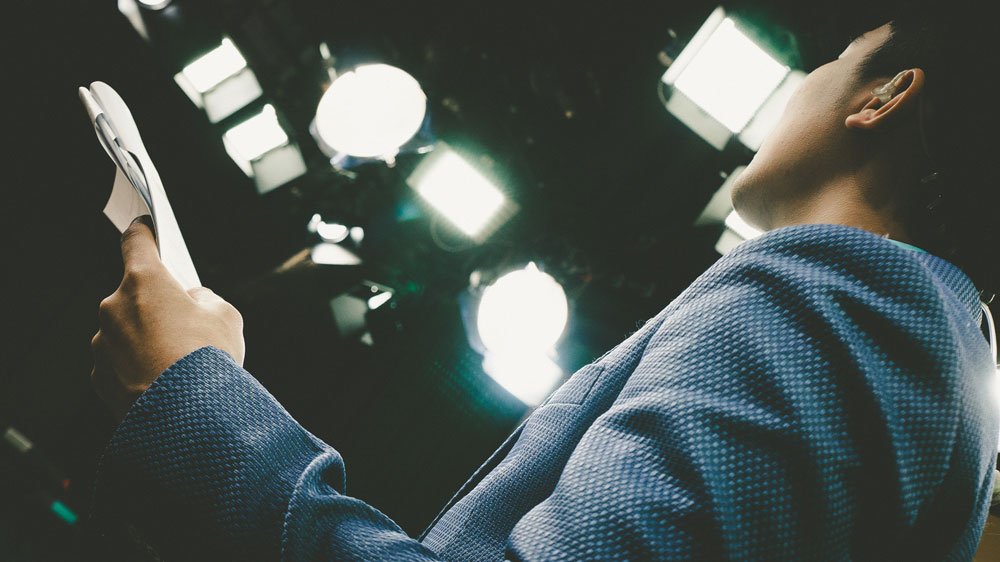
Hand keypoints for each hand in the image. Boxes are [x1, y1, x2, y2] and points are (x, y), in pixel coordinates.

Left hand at [91, 216, 244, 421]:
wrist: (188, 416)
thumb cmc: (209, 359)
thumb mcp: (226, 316)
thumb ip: (204, 299)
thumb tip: (191, 303)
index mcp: (145, 281)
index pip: (136, 242)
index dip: (144, 233)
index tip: (146, 228)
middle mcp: (114, 306)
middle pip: (134, 294)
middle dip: (155, 304)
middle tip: (185, 323)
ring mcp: (102, 342)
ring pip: (126, 330)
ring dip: (145, 337)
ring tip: (177, 361)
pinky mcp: (98, 375)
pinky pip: (119, 361)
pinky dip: (136, 366)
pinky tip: (162, 381)